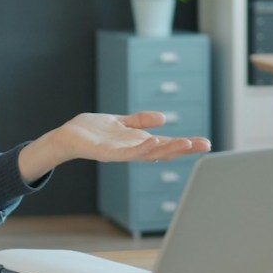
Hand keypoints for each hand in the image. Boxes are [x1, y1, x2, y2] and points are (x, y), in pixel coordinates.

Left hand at [18, 111, 211, 183]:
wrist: (67, 137)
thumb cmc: (93, 131)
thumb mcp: (121, 122)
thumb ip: (140, 121)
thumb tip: (163, 118)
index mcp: (137, 143)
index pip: (166, 144)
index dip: (185, 145)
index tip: (206, 143)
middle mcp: (132, 151)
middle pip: (162, 151)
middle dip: (183, 149)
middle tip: (204, 145)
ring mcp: (120, 153)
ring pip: (147, 153)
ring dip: (166, 149)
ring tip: (185, 143)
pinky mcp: (106, 153)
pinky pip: (126, 153)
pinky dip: (140, 148)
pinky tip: (153, 141)